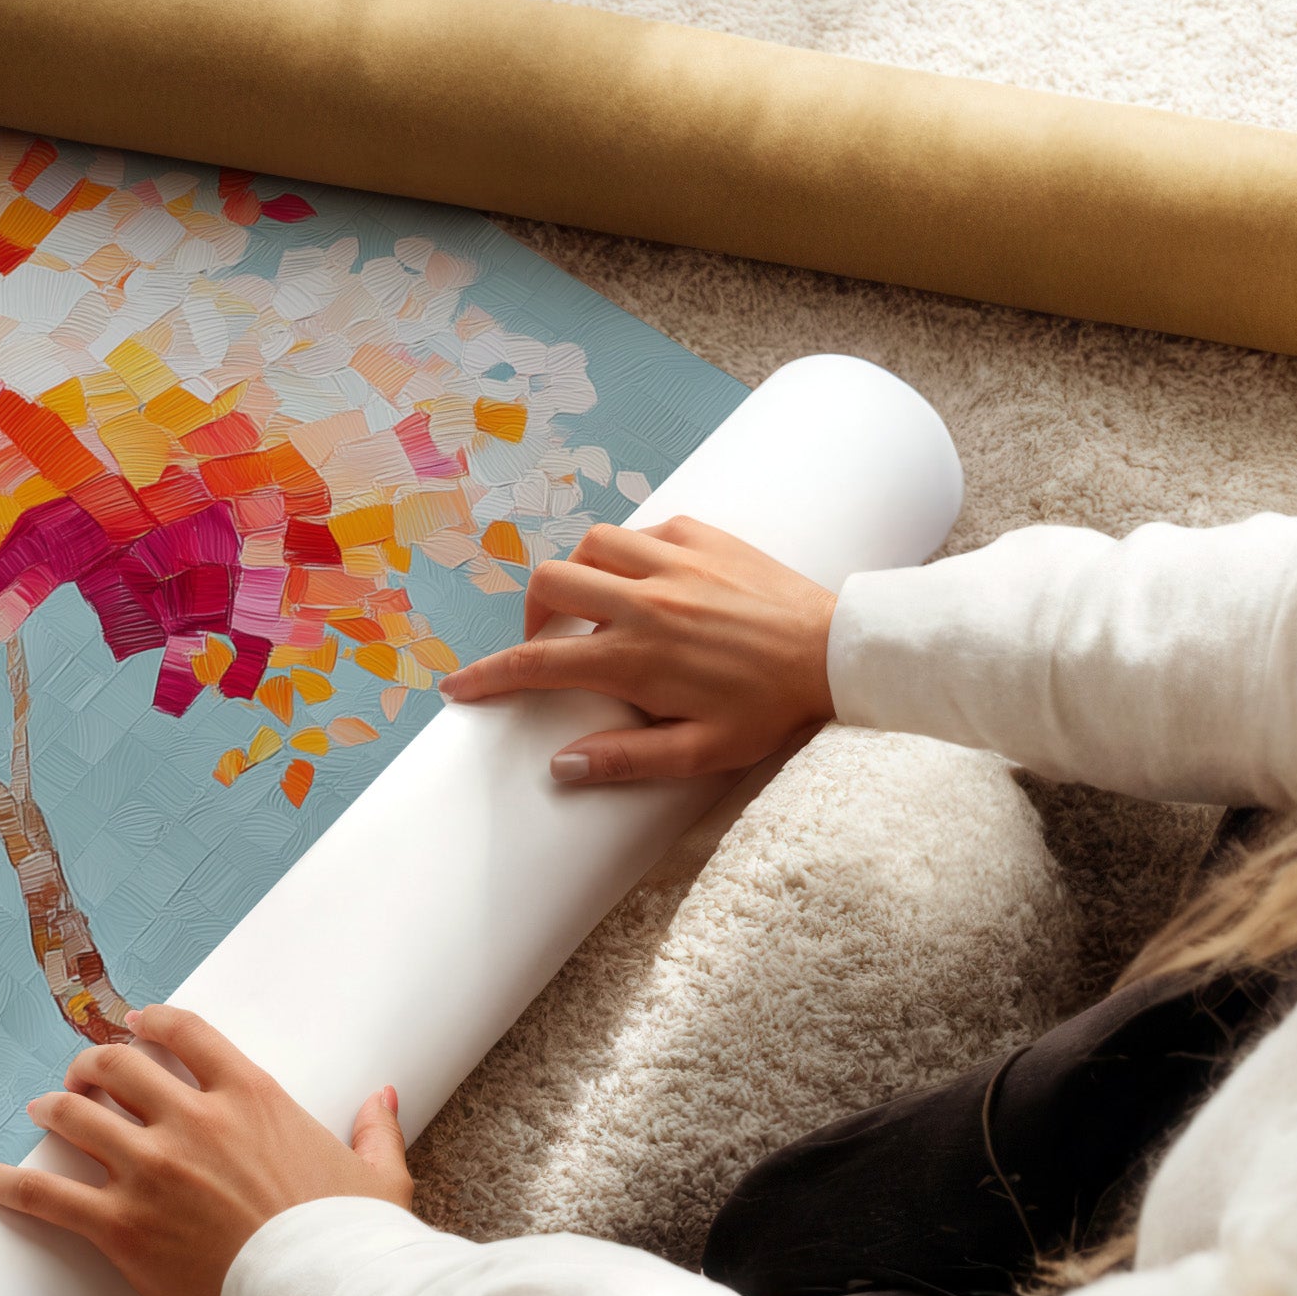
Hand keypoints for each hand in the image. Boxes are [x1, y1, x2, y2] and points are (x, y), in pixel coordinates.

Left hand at [0, 1005, 410, 1295]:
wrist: (327, 1295)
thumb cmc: (354, 1239)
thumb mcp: (377, 1174)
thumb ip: (374, 1128)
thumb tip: (384, 1096)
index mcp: (250, 1096)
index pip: (183, 1032)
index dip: (149, 1021)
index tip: (133, 1022)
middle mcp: (192, 1120)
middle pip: (116, 1066)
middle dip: (91, 1064)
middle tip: (81, 1076)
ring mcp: (152, 1170)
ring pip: (75, 1116)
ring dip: (52, 1108)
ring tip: (41, 1110)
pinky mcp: (122, 1226)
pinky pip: (46, 1195)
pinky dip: (4, 1181)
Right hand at [439, 516, 835, 784]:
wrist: (838, 653)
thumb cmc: (772, 709)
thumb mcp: (702, 752)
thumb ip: (627, 759)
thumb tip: (561, 765)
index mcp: (636, 657)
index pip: (537, 663)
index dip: (487, 676)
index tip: (458, 687)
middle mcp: (644, 601)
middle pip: (549, 584)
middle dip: (531, 614)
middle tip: (548, 643)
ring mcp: (673, 561)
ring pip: (590, 545)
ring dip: (579, 574)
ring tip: (594, 605)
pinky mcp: (703, 535)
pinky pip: (643, 530)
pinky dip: (630, 552)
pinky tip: (648, 580)